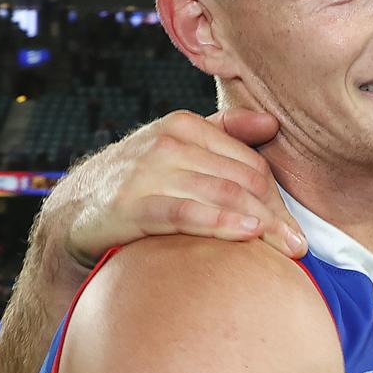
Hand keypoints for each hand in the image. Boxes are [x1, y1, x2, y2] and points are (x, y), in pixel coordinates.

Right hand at [64, 109, 304, 265]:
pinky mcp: (129, 204)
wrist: (73, 213)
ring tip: (287, 250)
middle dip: (275, 216)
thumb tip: (270, 122)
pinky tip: (247, 234)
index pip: (250, 163)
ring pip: (221, 195)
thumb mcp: (176, 148)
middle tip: (299, 247)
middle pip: (242, 181)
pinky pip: (184, 212)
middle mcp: (167, 142)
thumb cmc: (138, 183)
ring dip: (261, 224)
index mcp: (184, 126)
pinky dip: (219, 222)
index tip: (298, 230)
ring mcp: (147, 171)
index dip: (278, 198)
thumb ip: (223, 132)